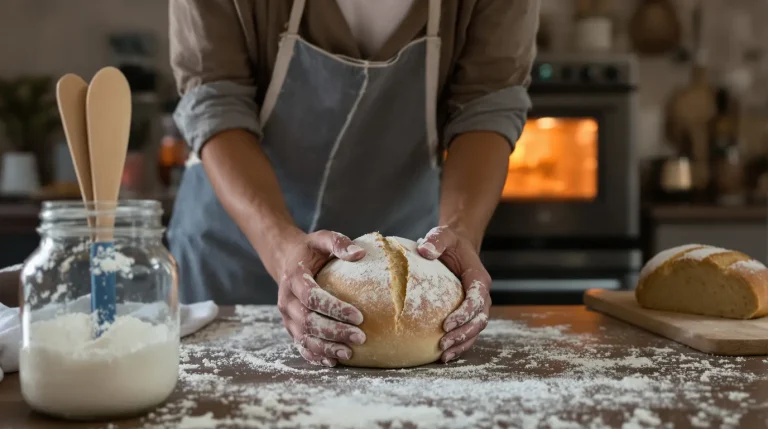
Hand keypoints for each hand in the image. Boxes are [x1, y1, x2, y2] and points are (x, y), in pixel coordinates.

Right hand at [276, 230, 367, 366]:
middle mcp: (287, 300)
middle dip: (335, 332)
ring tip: (349, 353)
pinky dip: (315, 355)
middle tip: (361, 337)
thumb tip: (360, 254)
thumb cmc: (310, 250)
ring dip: (326, 348)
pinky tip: (332, 362)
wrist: (286, 259)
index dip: (335, 309)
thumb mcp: (322, 239)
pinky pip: (300, 345)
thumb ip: (339, 243)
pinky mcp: (290, 327)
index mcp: (294, 278)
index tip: (359, 316)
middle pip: (309, 321)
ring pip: (304, 337)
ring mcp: (287, 316)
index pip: (312, 297)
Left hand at [416, 226, 490, 362]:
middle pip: (479, 319)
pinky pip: (469, 333)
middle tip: (443, 343)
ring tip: (444, 355)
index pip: (477, 299)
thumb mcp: (443, 235)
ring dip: (462, 343)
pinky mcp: (469, 315)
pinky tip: (444, 356)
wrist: (457, 248)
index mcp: (478, 278)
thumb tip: (424, 251)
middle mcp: (482, 295)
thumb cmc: (450, 243)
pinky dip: (460, 345)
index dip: (464, 313)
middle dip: (463, 334)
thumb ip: (436, 241)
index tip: (446, 324)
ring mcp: (477, 307)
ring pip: (476, 330)